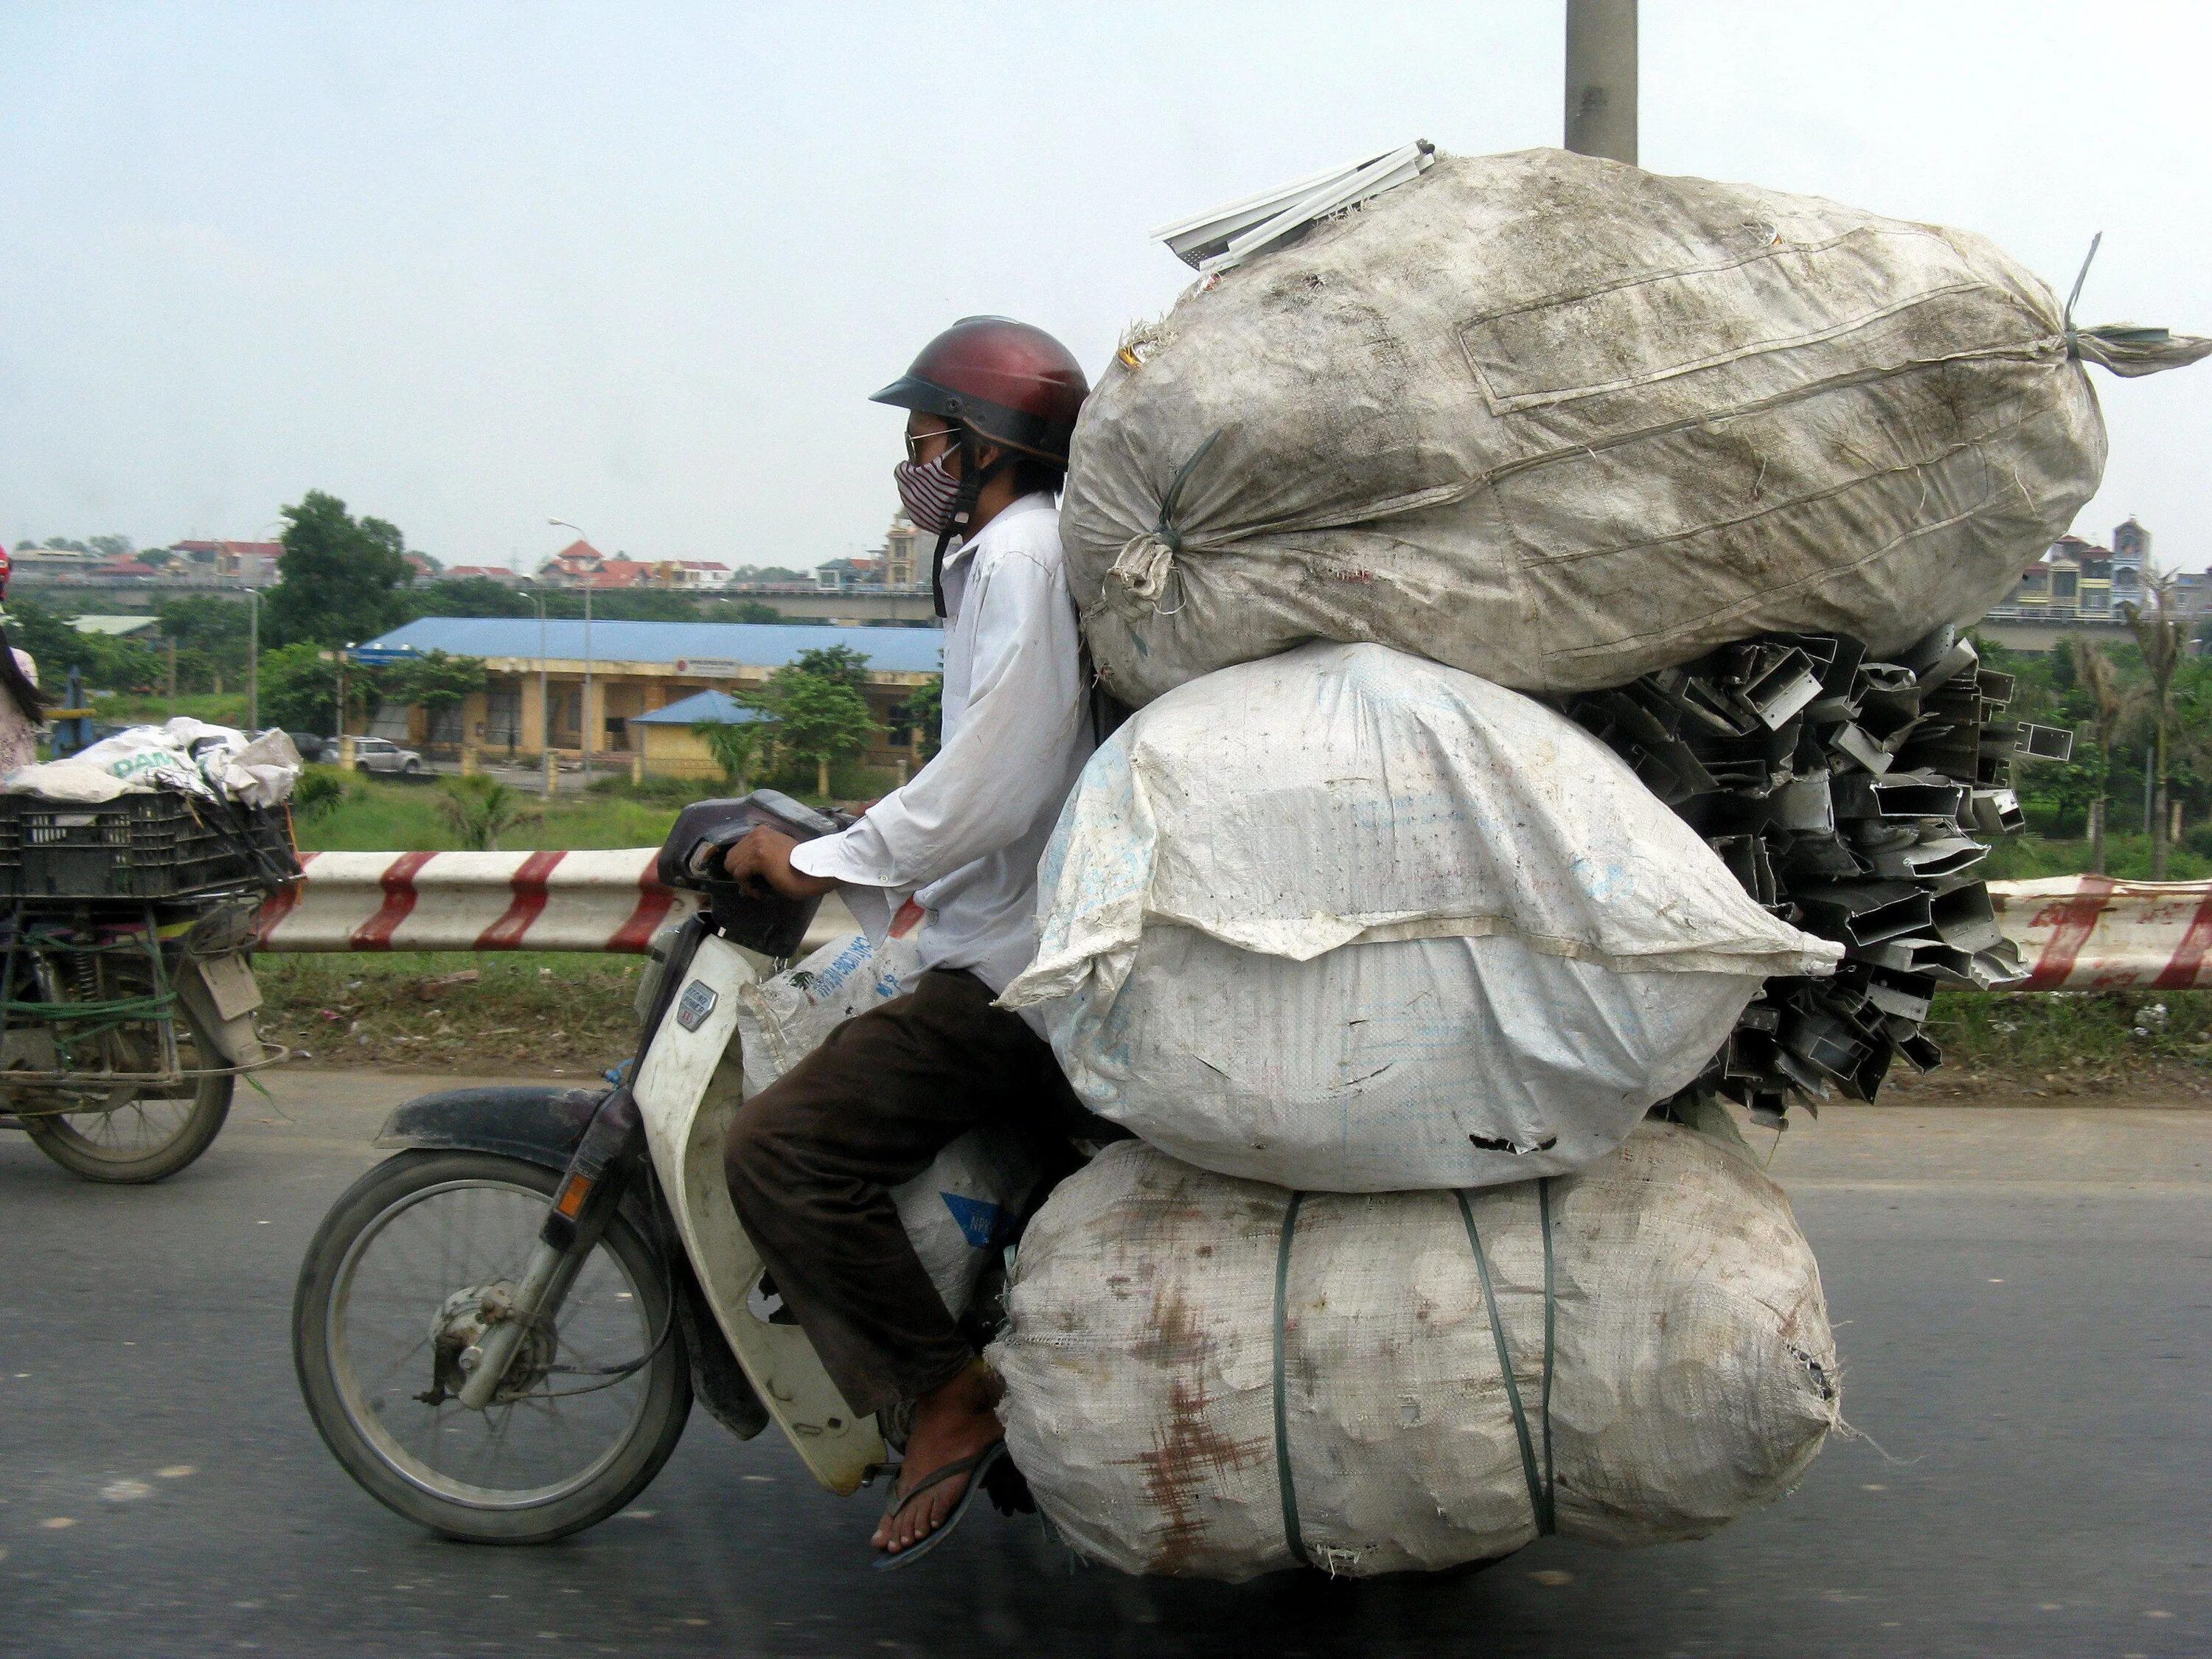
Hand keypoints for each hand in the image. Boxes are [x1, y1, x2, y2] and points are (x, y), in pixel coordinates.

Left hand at [721, 825, 838, 900]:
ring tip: (758, 889)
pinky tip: (759, 892)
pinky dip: (747, 887)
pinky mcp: (758, 857)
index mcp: (761, 831)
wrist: (815, 872)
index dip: (743, 868)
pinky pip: (739, 874)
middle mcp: (757, 834)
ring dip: (744, 882)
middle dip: (741, 875)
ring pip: (733, 866)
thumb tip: (744, 867)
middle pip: (731, 858)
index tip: (755, 880)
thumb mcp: (777, 853)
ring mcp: (757, 844)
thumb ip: (761, 854)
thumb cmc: (800, 868)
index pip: (737, 850)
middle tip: (755, 886)